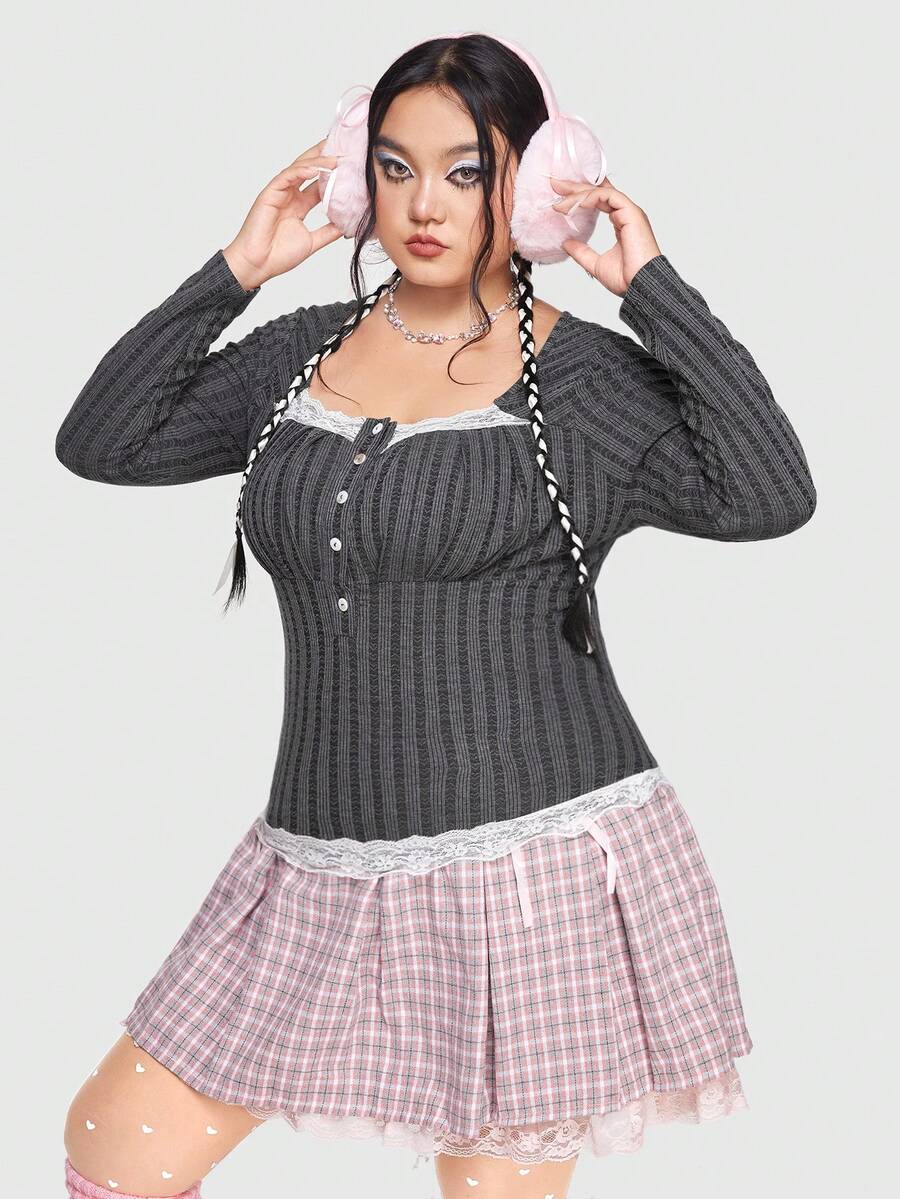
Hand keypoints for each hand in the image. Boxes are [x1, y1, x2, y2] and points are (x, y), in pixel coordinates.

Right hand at [223, 139, 346, 289]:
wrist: (258, 265)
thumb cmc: (278, 255)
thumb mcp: (312, 242)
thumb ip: (328, 232)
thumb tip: (348, 225)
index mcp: (299, 204)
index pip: (319, 182)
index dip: (334, 173)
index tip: (352, 166)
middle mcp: (290, 195)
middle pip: (310, 169)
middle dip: (326, 157)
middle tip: (344, 147)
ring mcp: (280, 192)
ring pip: (300, 169)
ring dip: (318, 161)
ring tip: (336, 157)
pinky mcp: (270, 193)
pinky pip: (287, 176)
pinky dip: (302, 171)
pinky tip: (316, 168)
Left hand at [547, 174, 662, 296]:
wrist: (640, 287)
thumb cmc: (626, 279)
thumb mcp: (596, 264)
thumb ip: (582, 252)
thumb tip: (566, 244)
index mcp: (622, 223)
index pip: (601, 200)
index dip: (581, 194)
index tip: (560, 195)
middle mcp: (627, 214)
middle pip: (600, 192)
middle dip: (576, 187)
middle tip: (555, 184)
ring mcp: (630, 212)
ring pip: (602, 192)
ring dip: (579, 193)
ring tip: (560, 201)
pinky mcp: (632, 213)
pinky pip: (609, 196)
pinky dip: (591, 197)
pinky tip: (576, 203)